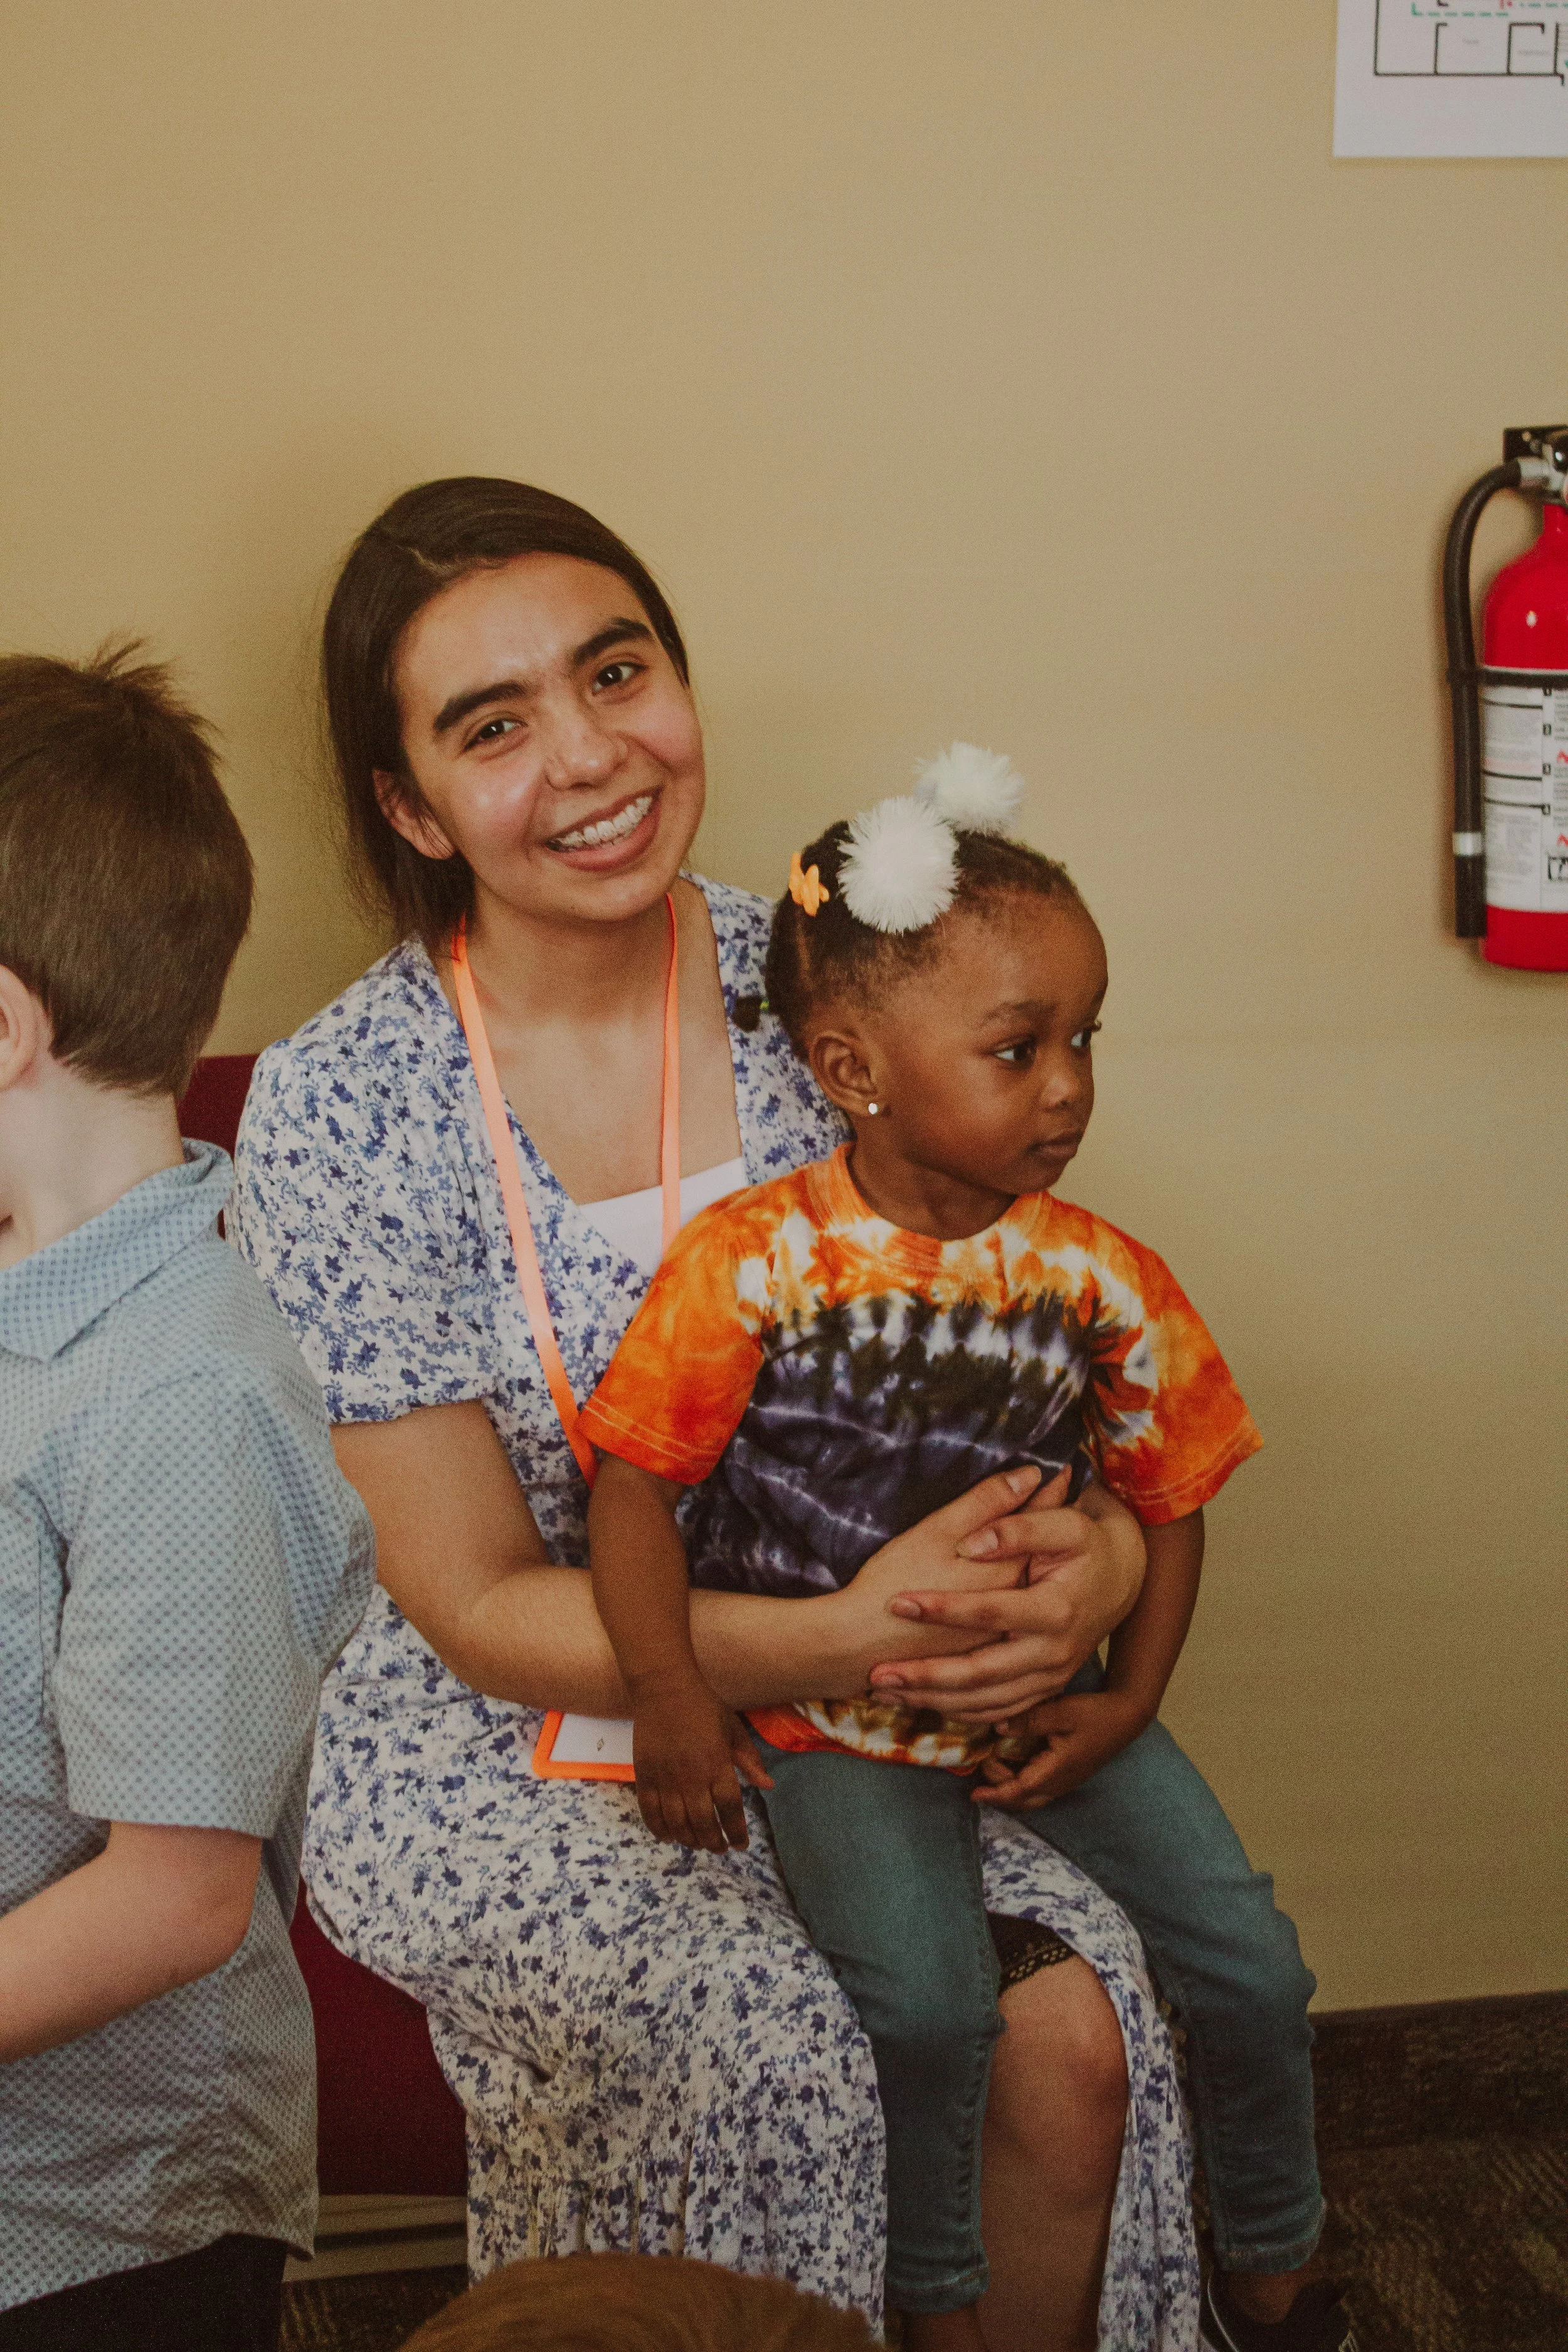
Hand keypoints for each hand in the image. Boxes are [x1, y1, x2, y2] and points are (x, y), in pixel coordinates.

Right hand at [631, 1681, 772, 1853]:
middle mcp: (692, 1777)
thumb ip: (750, 1760)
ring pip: (677, 1824)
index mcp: (717, 1764)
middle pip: (704, 1824)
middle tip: (721, 1848)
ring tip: (699, 1844)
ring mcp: (665, 1778)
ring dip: (690, 1840)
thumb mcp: (734, 1729)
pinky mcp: (644, 1777)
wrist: (664, 1688)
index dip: (737, 1832)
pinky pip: (650, 1813)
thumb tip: (768, 1786)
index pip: (730, 1809)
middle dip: (715, 1842)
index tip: (741, 1845)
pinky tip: (670, 1836)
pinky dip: (660, 1830)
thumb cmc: (704, 1707)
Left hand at [865, 1483, 1145, 1722]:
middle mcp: (1054, 1653)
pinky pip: (999, 1712)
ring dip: (934, 1701)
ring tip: (886, 1693)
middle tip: (878, 1675)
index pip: (989, 1613)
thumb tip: (975, 1542)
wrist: (1124, 1578)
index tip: (897, 1603)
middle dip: (926, 1678)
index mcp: (1056, 1610)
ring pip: (986, 1702)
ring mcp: (1050, 1678)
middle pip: (982, 1674)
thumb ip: (1019, 1528)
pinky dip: (961, 1712)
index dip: (941, 1608)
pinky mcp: (1045, 1689)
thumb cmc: (1087, 1545)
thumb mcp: (1065, 1524)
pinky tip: (923, 1703)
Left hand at [971, 1686, 1150, 1809]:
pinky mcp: (1069, 1773)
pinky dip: (1022, 1782)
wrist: (1126, 1717)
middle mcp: (1060, 1782)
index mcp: (1056, 1772)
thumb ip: (1028, 1721)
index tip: (974, 1794)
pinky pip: (1040, 1788)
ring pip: (1032, 1796)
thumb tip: (997, 1728)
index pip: (1019, 1792)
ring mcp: (1066, 1780)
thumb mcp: (1061, 1712)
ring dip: (1010, 1789)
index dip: (995, 1794)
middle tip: (980, 1779)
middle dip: (999, 1795)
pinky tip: (1013, 1765)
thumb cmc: (1095, 1714)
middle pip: (1024, 1801)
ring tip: (993, 1767)